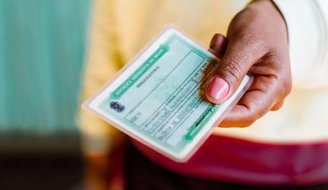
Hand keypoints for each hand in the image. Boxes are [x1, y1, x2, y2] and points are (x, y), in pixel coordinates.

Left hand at [206, 0, 290, 126]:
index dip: (223, 117)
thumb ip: (232, 69)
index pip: (248, 113)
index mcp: (275, 88)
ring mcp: (252, 90)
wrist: (267, 15)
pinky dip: (216, 66)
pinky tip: (220, 44)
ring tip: (217, 47)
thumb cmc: (263, 26)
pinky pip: (221, 83)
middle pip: (233, 107)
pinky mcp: (240, 83)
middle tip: (198, 74)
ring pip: (224, 94)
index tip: (198, 110)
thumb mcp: (247, 43)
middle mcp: (265, 94)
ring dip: (214, 73)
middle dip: (213, 92)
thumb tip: (213, 96)